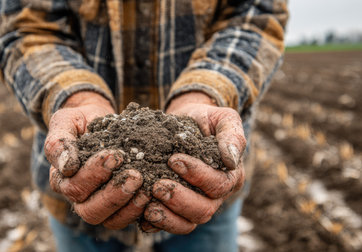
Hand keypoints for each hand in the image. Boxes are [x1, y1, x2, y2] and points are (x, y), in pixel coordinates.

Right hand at [44, 91, 147, 228]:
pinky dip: (141, 209)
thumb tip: (67, 167)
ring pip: (110, 220)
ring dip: (129, 205)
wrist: (100, 121)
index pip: (74, 186)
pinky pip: (128, 218)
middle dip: (114, 195)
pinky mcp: (120, 207)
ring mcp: (99, 205)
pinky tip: (152, 192)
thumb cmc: (80, 121)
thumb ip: (59, 143)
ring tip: (146, 187)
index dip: (94, 174)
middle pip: (91, 211)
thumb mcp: (65, 122)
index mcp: (62, 180)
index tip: (115, 154)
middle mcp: (78, 198)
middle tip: (135, 176)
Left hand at [141, 92, 245, 233]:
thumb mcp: (222, 118)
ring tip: (148, 204)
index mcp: (230, 176)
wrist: (182, 122)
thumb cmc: (204, 119)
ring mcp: (195, 206)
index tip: (173, 160)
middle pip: (204, 210)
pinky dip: (156, 224)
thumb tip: (231, 160)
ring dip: (167, 216)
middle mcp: (215, 196)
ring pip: (187, 223)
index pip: (218, 184)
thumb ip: (231, 135)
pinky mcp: (176, 210)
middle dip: (179, 199)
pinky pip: (170, 225)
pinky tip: (142, 215)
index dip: (197, 175)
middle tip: (157, 185)